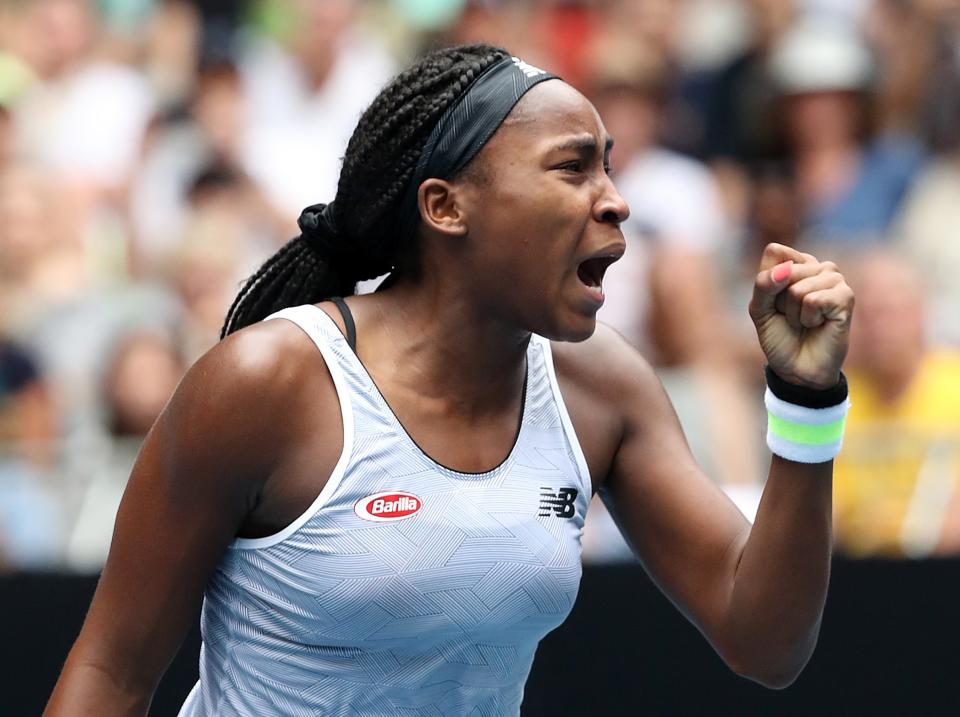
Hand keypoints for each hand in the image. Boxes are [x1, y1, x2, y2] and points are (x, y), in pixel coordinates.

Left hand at [748, 244, 854, 389]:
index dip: (768, 282)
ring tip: (804, 322)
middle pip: (786, 270)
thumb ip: (764, 284)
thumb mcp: (759, 309)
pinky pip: (813, 300)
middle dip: (780, 301)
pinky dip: (807, 318)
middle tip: (791, 317)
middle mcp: (820, 268)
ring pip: (798, 288)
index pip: (775, 252)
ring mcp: (835, 281)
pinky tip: (817, 325)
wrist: (796, 369)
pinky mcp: (846, 297)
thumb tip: (786, 269)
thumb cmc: (780, 336)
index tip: (775, 302)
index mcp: (799, 264)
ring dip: (793, 313)